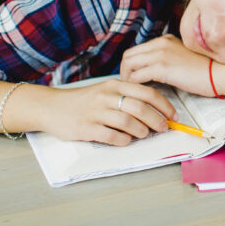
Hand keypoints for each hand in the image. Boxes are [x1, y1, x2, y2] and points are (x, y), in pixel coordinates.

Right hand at [38, 79, 174, 145]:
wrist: (51, 107)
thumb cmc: (84, 101)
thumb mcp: (106, 91)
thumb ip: (127, 96)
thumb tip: (155, 110)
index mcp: (115, 85)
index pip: (147, 93)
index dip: (165, 105)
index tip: (173, 115)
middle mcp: (106, 97)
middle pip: (141, 108)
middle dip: (157, 120)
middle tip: (164, 128)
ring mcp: (95, 112)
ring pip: (128, 122)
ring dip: (142, 131)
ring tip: (145, 134)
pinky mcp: (86, 128)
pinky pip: (111, 136)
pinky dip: (124, 140)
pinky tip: (127, 140)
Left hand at [120, 34, 213, 96]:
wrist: (221, 72)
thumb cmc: (207, 70)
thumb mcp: (184, 57)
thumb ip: (169, 58)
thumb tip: (154, 71)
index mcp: (166, 40)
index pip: (138, 49)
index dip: (132, 64)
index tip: (134, 76)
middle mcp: (161, 43)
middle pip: (129, 54)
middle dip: (125, 70)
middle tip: (130, 85)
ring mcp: (161, 54)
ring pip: (128, 64)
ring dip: (127, 78)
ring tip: (133, 90)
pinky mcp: (162, 67)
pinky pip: (136, 76)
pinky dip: (134, 85)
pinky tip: (141, 93)